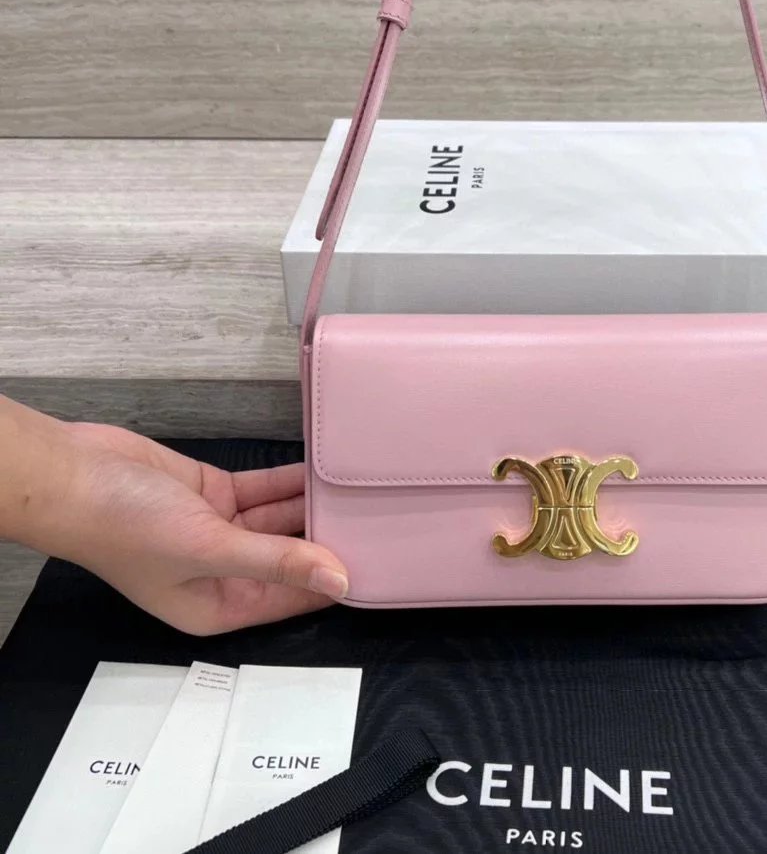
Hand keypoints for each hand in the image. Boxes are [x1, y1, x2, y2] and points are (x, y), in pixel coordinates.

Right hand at [2, 398, 348, 635]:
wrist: (73, 475)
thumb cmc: (127, 527)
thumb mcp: (209, 549)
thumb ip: (277, 562)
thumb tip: (339, 581)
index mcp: (218, 606)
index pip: (292, 600)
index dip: (333, 584)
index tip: (382, 564)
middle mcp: (223, 573)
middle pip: (291, 558)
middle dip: (329, 540)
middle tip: (385, 518)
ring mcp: (220, 530)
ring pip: (281, 520)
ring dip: (314, 505)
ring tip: (364, 490)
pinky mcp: (215, 493)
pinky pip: (266, 489)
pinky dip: (292, 480)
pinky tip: (327, 468)